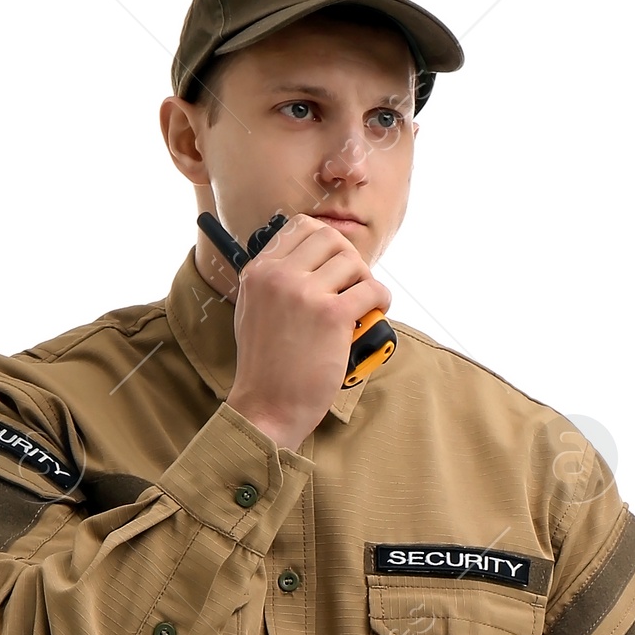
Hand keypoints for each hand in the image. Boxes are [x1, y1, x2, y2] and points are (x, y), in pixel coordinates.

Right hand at [223, 215, 392, 452]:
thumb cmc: (265, 367)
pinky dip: (381, 299)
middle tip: (351, 284)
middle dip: (348, 258)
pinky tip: (375, 312)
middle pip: (330, 238)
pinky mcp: (332, 317)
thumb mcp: (253, 311)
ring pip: (353, 262)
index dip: (325, 243)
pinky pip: (371, 290)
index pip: (301, 227)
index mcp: (258, 271)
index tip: (333, 265)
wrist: (267, 408)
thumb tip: (306, 260)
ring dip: (364, 281)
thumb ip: (273, 282)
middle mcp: (279, 276)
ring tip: (361, 304)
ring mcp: (305, 294)